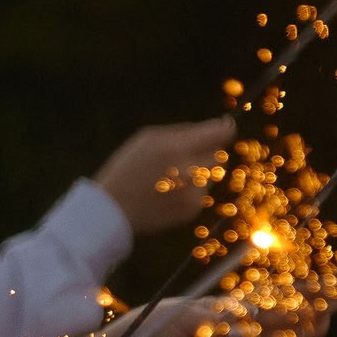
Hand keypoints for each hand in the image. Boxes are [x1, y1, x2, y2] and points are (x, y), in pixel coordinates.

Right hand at [93, 118, 235, 233]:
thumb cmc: (129, 167)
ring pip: (213, 174)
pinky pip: (203, 192)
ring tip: (170, 177)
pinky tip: (169, 192)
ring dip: (199, 172)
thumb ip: (184, 131)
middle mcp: (190, 172)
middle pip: (219, 154)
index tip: (224, 127)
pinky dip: (191, 189)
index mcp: (177, 148)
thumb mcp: (148, 138)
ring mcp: (193, 194)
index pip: (220, 134)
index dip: (224, 128)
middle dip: (207, 152)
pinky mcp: (192, 209)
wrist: (113, 209)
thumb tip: (217, 127)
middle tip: (185, 156)